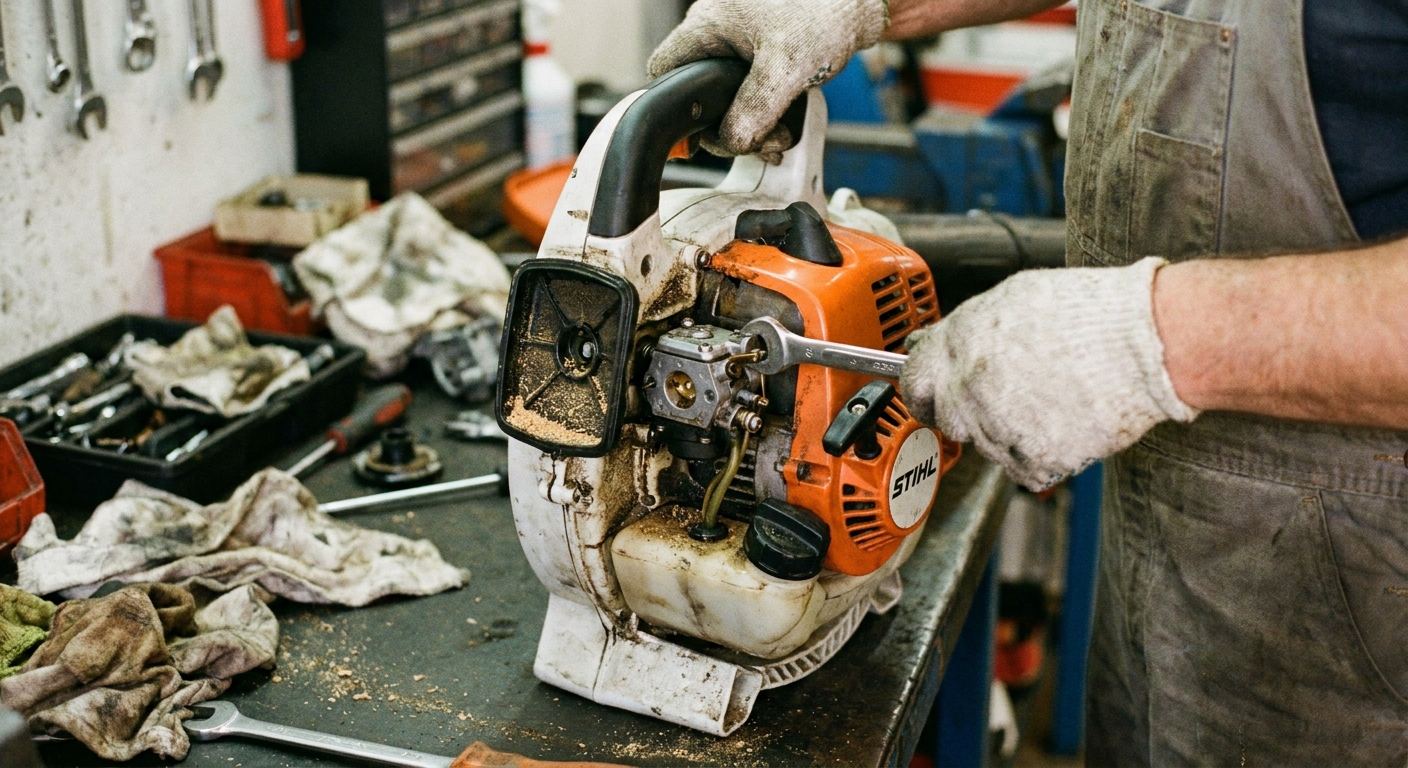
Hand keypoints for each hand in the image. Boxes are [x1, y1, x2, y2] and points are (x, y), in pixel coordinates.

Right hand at [648, 0, 888, 162]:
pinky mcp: (768, 55)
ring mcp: (744, 43)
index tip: (697, 130)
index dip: (674, 102)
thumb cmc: (825, 9)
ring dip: (752, 126)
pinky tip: (783, 128)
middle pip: (703, 94)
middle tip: (757, 140)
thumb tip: (730, 142)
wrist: (864, 0)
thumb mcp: (784, 67)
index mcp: (708, 25)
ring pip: (730, 99)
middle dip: (729, 126)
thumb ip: (753, 109)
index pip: (664, 68)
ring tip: (778, 137)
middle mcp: (720, 32)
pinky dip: (766, 114)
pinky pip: (754, 93)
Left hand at [899, 257, 1199, 489]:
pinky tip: (1066, 420)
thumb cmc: (1089, 314)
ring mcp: (998, 427)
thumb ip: (965, 329)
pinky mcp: (1032, 458)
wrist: (1146, 342)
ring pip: (986, 445)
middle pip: (948, 418)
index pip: (914, 381)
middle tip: (1010, 394)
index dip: (925, 389)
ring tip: (1051, 397)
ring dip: (1008, 430)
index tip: (932, 395)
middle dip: (969, 411)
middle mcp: (969, 388)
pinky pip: (1022, 467)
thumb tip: (934, 342)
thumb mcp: (1011, 299)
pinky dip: (1040, 452)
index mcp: (959, 345)